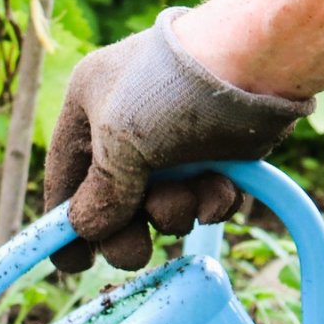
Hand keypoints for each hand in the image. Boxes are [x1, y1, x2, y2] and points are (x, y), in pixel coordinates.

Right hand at [42, 7, 313, 270]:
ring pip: (163, 205)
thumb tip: (86, 230)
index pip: (66, 177)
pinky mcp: (219, 152)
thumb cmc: (172, 89)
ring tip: (190, 196)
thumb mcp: (120, 144)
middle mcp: (128, 125)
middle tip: (137, 251)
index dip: (65, 223)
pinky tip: (221, 191)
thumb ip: (100, 197)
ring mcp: (175, 141)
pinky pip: (204, 198)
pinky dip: (211, 204)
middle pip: (115, 202)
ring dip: (175, 213)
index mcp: (89, 108)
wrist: (258, 59)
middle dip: (129, 229)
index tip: (74, 265)